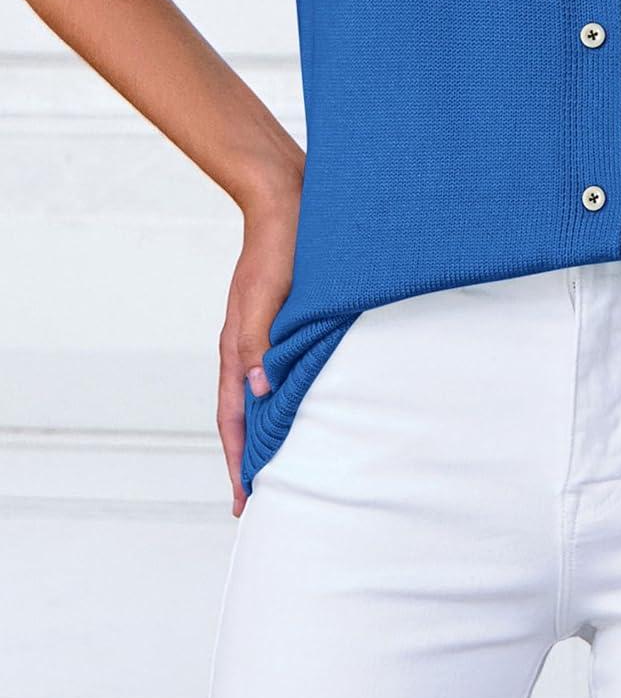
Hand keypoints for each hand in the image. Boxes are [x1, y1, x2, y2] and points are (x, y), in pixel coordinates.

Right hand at [217, 187, 300, 516]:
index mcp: (238, 345)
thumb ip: (258, 343)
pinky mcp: (288, 316)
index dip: (238, 459)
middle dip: (252, 453)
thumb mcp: (266, 296)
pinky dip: (291, 392)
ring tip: (288, 458)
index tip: (245, 501)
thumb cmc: (280, 244)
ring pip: (267, 391)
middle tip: (264, 495)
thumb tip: (258, 394)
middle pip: (246, 412)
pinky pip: (285, 366)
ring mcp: (267, 331)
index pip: (233, 416)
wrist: (291, 197)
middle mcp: (250, 344)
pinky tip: (310, 401)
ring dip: (274, 425)